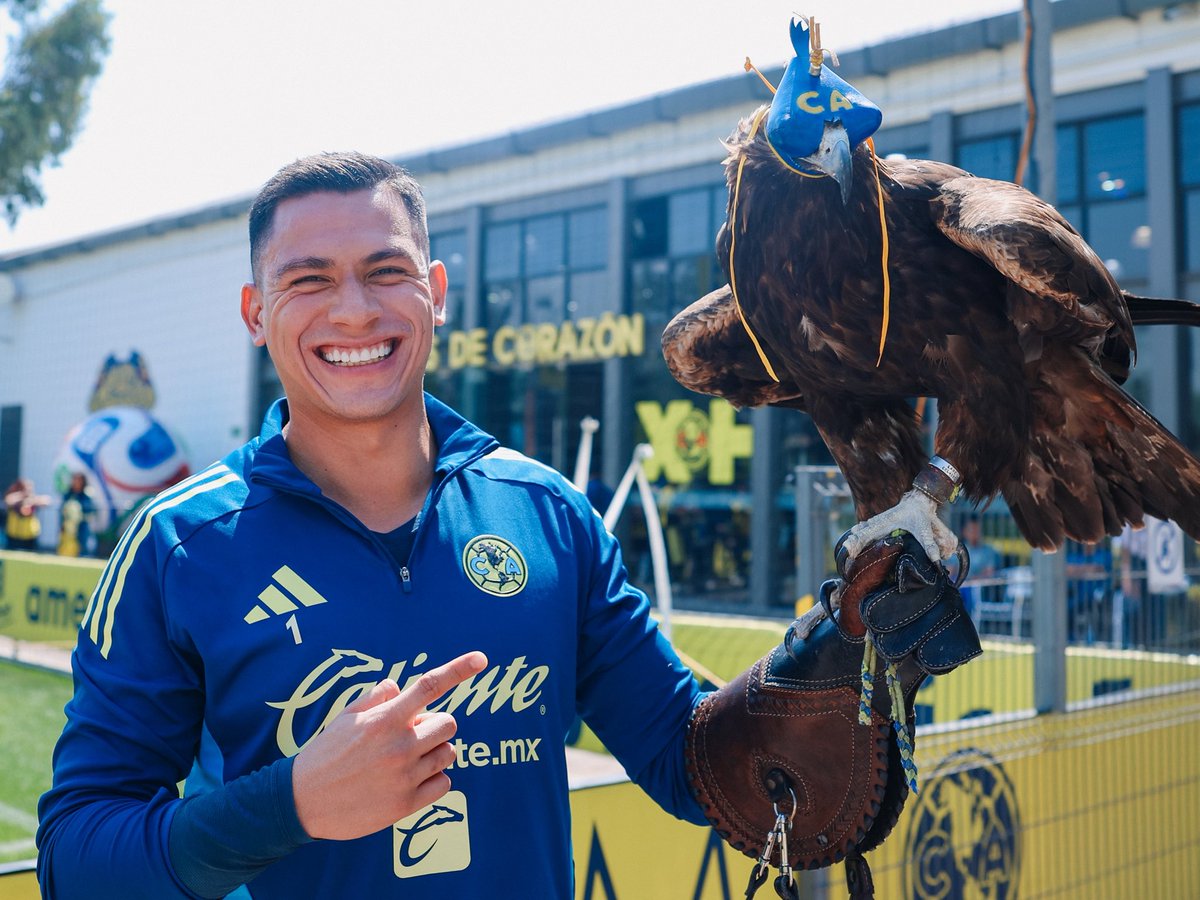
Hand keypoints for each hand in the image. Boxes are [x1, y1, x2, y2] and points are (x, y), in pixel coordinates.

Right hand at [291, 650, 487, 840]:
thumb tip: (398, 687)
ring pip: (448, 753)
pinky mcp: (407, 804)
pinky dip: (434, 780)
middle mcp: (400, 745)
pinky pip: (445, 783)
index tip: (481, 659)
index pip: (430, 686)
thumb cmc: (324, 754)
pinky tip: (410, 781)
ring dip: (434, 752)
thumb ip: (376, 698)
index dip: (459, 669)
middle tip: (408, 736)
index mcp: (385, 719)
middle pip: (448, 723)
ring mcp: (405, 776)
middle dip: (433, 726)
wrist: (301, 802)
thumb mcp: (345, 717)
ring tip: (405, 760)